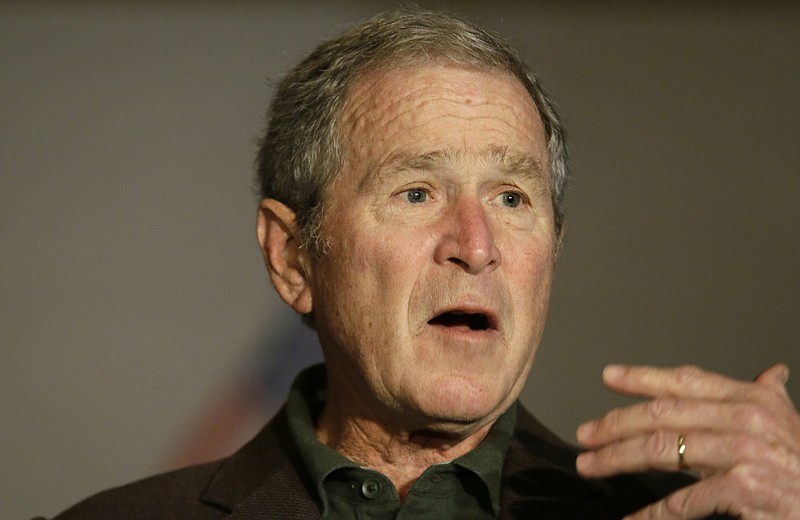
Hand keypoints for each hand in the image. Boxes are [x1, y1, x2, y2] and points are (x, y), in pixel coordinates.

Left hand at [575, 364, 799, 518]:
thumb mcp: (789, 422)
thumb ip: (770, 396)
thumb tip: (770, 372)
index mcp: (752, 399)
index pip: (686, 381)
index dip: (643, 377)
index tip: (609, 377)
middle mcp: (746, 419)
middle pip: (663, 414)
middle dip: (616, 424)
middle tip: (585, 434)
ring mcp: (743, 452)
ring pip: (663, 449)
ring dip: (618, 459)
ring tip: (591, 464)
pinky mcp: (743, 487)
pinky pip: (685, 499)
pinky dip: (653, 512)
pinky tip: (632, 518)